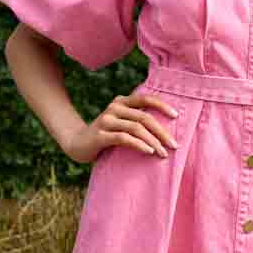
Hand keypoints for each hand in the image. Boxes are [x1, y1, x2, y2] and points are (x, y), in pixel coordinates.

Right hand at [64, 92, 178, 163]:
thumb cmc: (106, 135)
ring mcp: (106, 120)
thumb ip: (137, 120)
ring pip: (136, 128)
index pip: (145, 99)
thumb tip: (166, 128)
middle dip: (161, 132)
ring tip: (163, 153)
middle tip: (174, 145)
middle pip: (144, 117)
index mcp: (121, 102)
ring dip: (153, 141)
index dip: (162, 105)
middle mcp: (114, 107)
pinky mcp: (100, 135)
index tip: (176, 116)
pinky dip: (139, 145)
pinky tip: (148, 152)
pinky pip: (124, 138)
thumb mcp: (122, 123)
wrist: (76, 144)